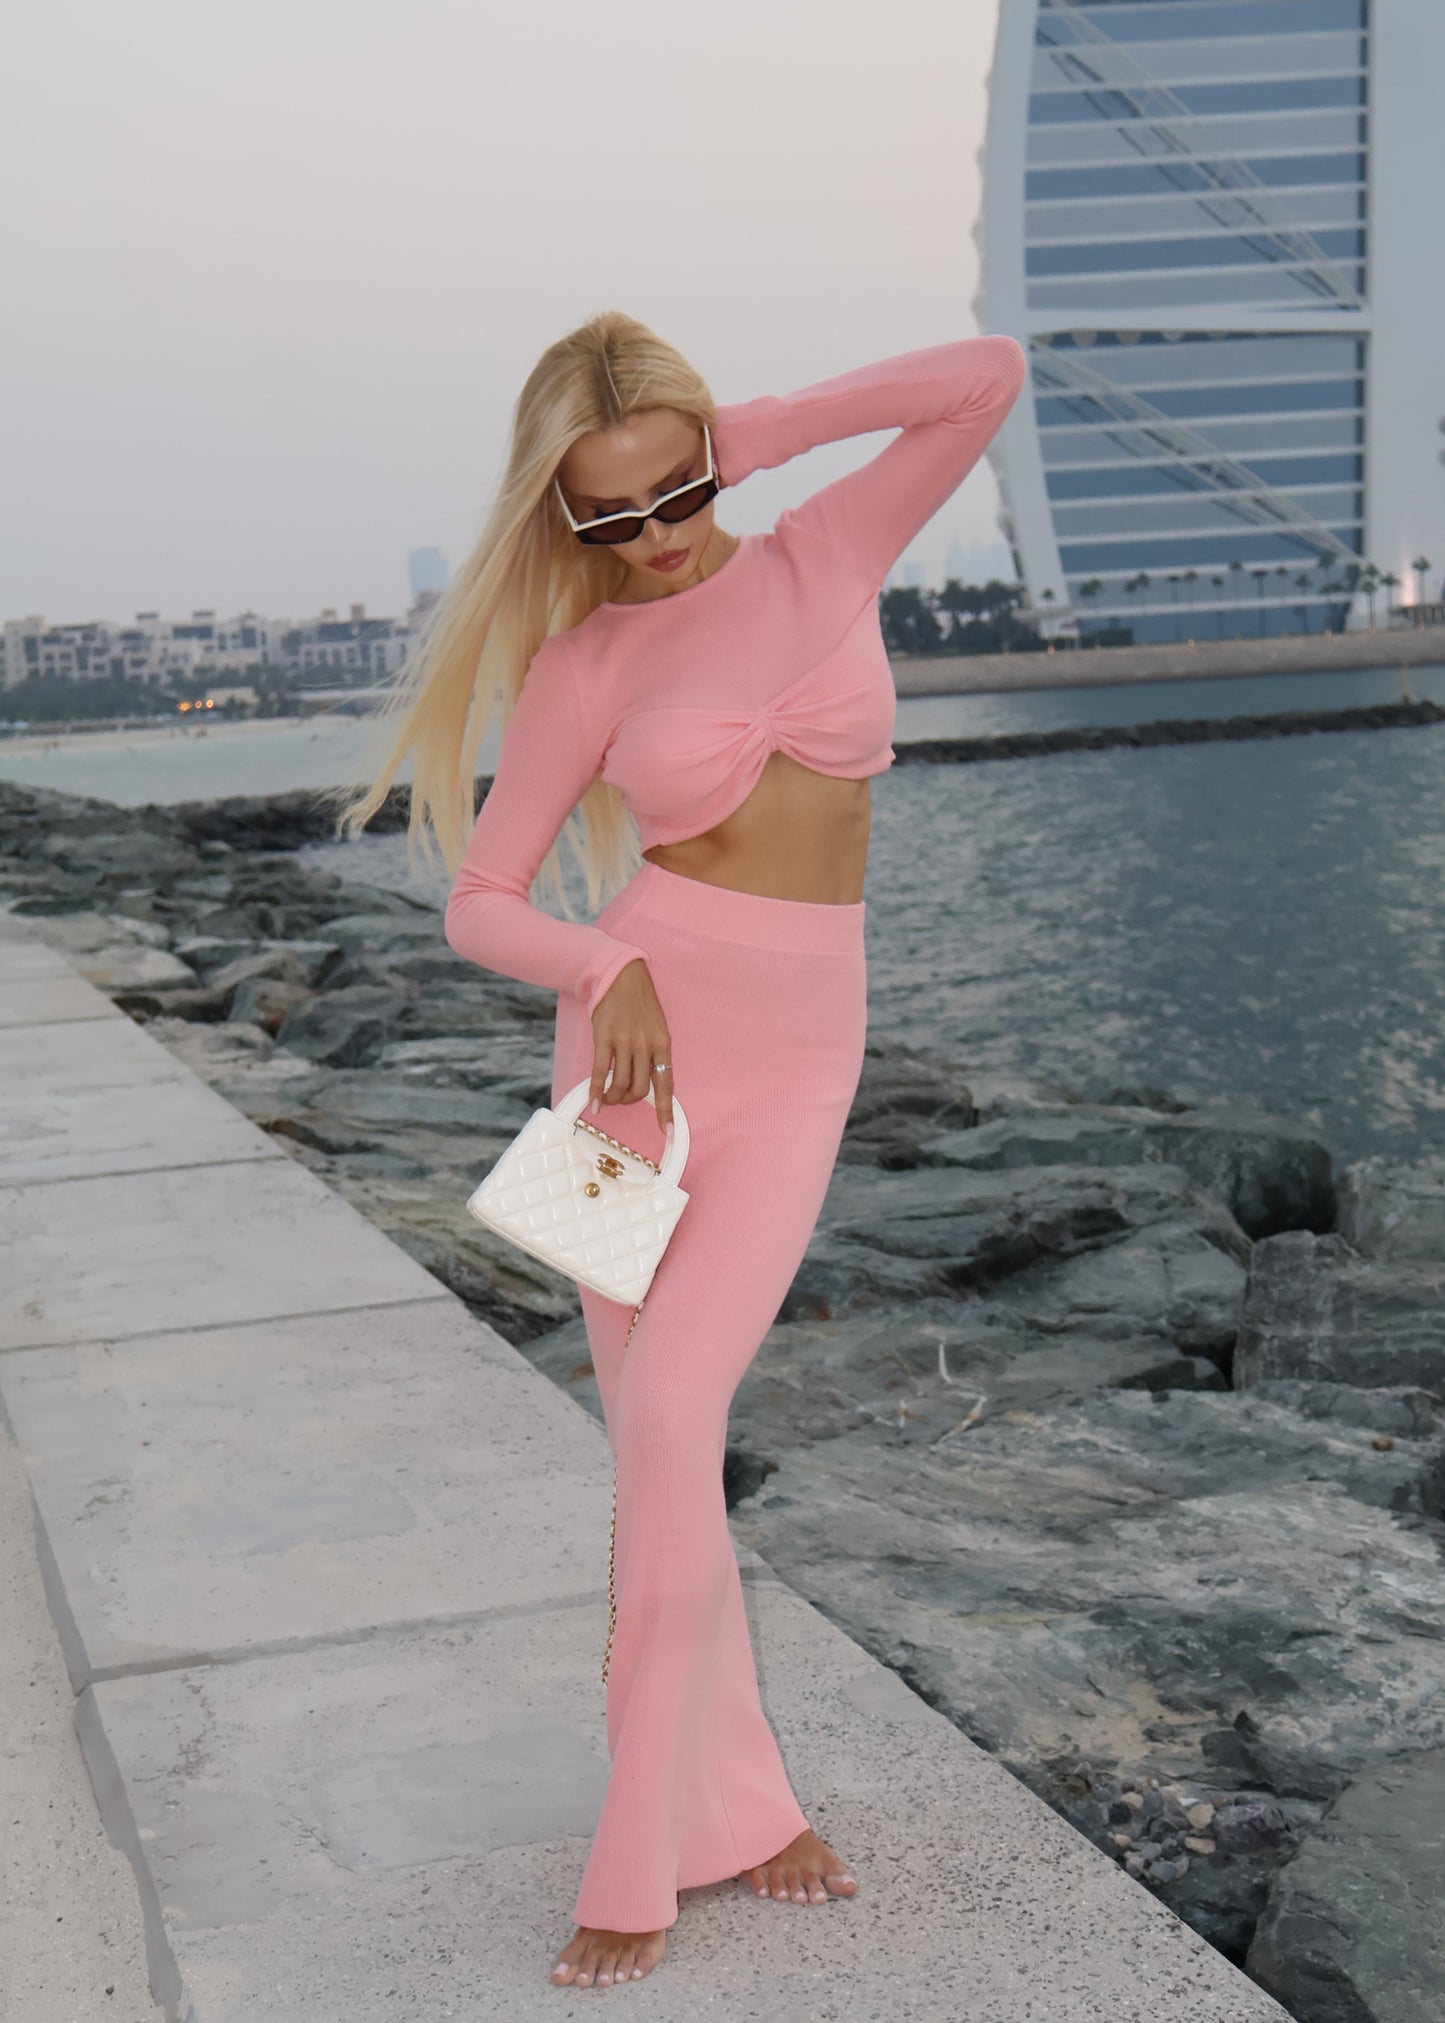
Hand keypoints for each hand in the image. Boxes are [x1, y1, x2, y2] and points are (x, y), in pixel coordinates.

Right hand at [590, 957, 674, 1133]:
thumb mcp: (655, 1027)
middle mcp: (645, 1046)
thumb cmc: (640, 1004)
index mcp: (662, 1044)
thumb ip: (653, 1053)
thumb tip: (646, 1081)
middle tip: (621, 1099)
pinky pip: (600, 1073)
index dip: (665, 1111)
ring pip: (620, 1085)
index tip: (667, 1132)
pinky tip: (593, 1103)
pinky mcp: (604, 1039)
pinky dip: (596, 1091)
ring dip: (613, 1098)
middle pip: (640, 1090)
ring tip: (607, 1098)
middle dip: (629, 1101)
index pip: (666, 1085)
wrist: (621, 976)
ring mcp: (624, 1043)